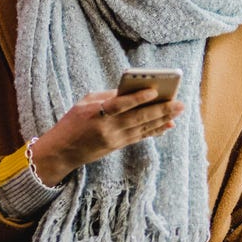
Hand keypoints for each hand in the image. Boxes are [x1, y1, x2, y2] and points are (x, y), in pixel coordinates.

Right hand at [29, 88, 184, 183]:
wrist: (62, 151)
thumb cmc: (73, 121)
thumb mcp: (84, 103)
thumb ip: (108, 96)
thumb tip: (132, 90)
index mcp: (96, 112)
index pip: (120, 104)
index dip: (137, 98)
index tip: (154, 91)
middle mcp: (107, 127)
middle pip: (138, 118)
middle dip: (160, 110)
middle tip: (179, 103)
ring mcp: (114, 139)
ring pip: (143, 128)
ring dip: (163, 120)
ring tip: (178, 111)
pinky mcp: (117, 146)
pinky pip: (139, 137)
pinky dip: (154, 130)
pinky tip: (167, 125)